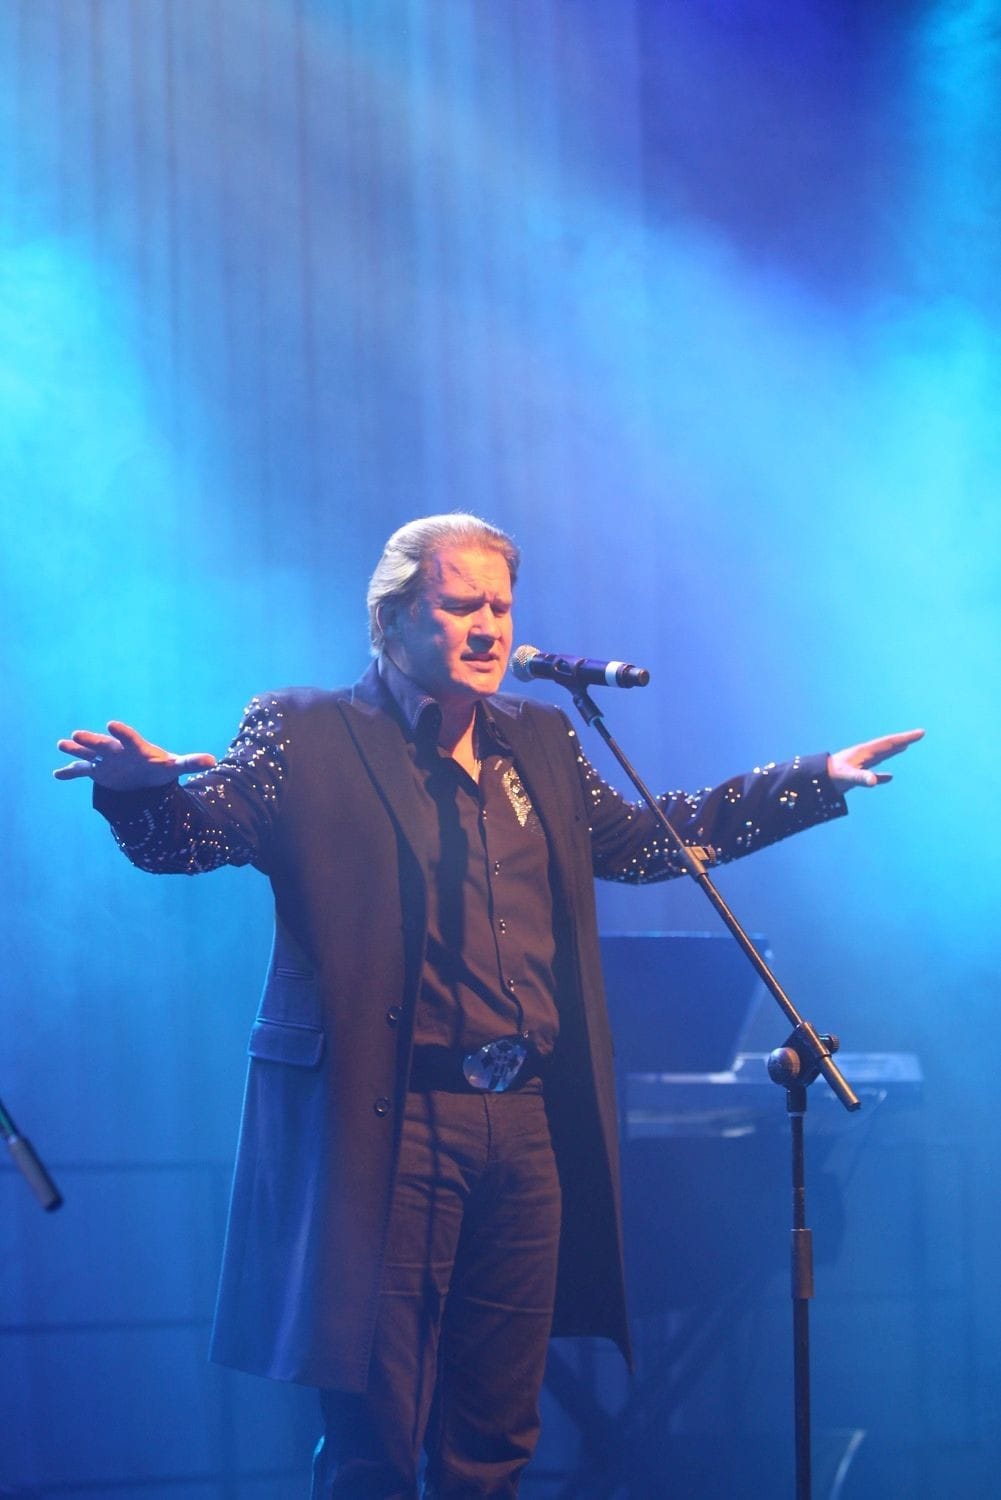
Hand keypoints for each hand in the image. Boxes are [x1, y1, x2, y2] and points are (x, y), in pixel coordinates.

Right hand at [53, 721, 216, 789]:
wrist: (144, 776)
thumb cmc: (159, 767)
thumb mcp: (174, 766)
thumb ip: (190, 762)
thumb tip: (212, 760)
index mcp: (135, 748)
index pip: (129, 738)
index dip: (121, 732)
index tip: (112, 725)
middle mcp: (117, 751)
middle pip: (103, 745)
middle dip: (91, 740)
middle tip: (77, 735)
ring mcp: (105, 760)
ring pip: (88, 754)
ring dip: (75, 750)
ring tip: (62, 744)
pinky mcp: (97, 772)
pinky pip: (81, 771)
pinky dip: (69, 773)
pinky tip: (56, 774)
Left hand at [827, 728, 923, 791]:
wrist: (816, 779)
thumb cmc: (830, 776)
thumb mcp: (847, 777)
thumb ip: (861, 778)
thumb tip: (875, 781)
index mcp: (866, 752)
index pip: (890, 742)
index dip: (906, 737)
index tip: (920, 732)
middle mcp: (865, 755)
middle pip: (888, 745)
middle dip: (904, 739)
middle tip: (919, 734)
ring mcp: (861, 764)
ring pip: (882, 755)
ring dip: (895, 750)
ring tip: (906, 746)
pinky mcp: (856, 774)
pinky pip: (874, 774)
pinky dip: (883, 776)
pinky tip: (889, 778)